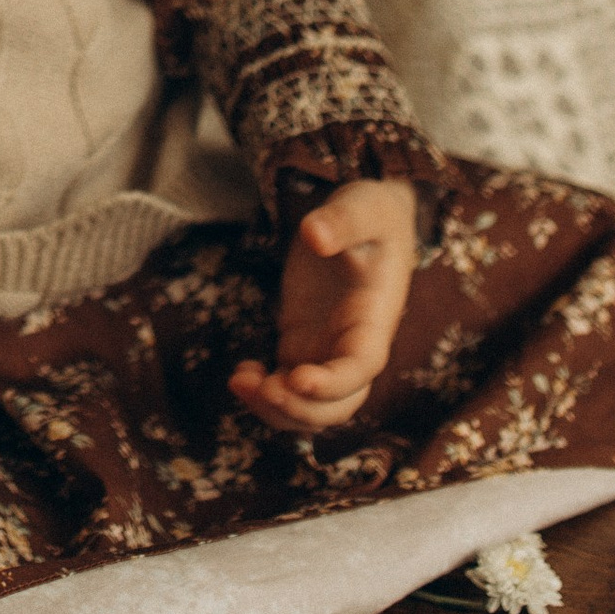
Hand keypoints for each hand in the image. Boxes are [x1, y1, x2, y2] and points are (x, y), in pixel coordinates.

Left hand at [230, 177, 418, 431]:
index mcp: (374, 319)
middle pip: (338, 405)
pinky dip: (265, 394)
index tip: (297, 378)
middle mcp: (354, 346)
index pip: (361, 367)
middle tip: (259, 386)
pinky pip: (288, 388)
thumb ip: (342, 220)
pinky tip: (242, 374)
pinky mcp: (303, 346)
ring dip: (277, 409)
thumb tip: (315, 235)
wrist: (363, 220)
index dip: (333, 383)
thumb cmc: (371, 212)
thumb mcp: (363, 205)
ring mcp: (328, 351)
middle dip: (300, 408)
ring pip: (311, 407)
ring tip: (240, 380)